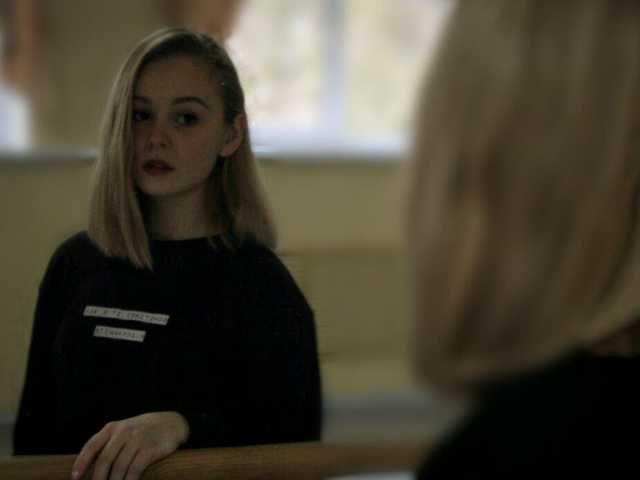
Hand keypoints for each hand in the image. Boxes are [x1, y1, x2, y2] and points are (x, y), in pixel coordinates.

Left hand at [71, 411, 188, 479]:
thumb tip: (90, 468)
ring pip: (119, 467)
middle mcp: (123, 431)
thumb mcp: (124, 431)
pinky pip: (134, 469)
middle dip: (98, 479)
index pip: (92, 446)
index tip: (75, 479)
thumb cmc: (143, 431)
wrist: (172, 423)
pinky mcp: (150, 448)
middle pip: (104, 460)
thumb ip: (108, 444)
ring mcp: (137, 439)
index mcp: (112, 428)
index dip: (81, 463)